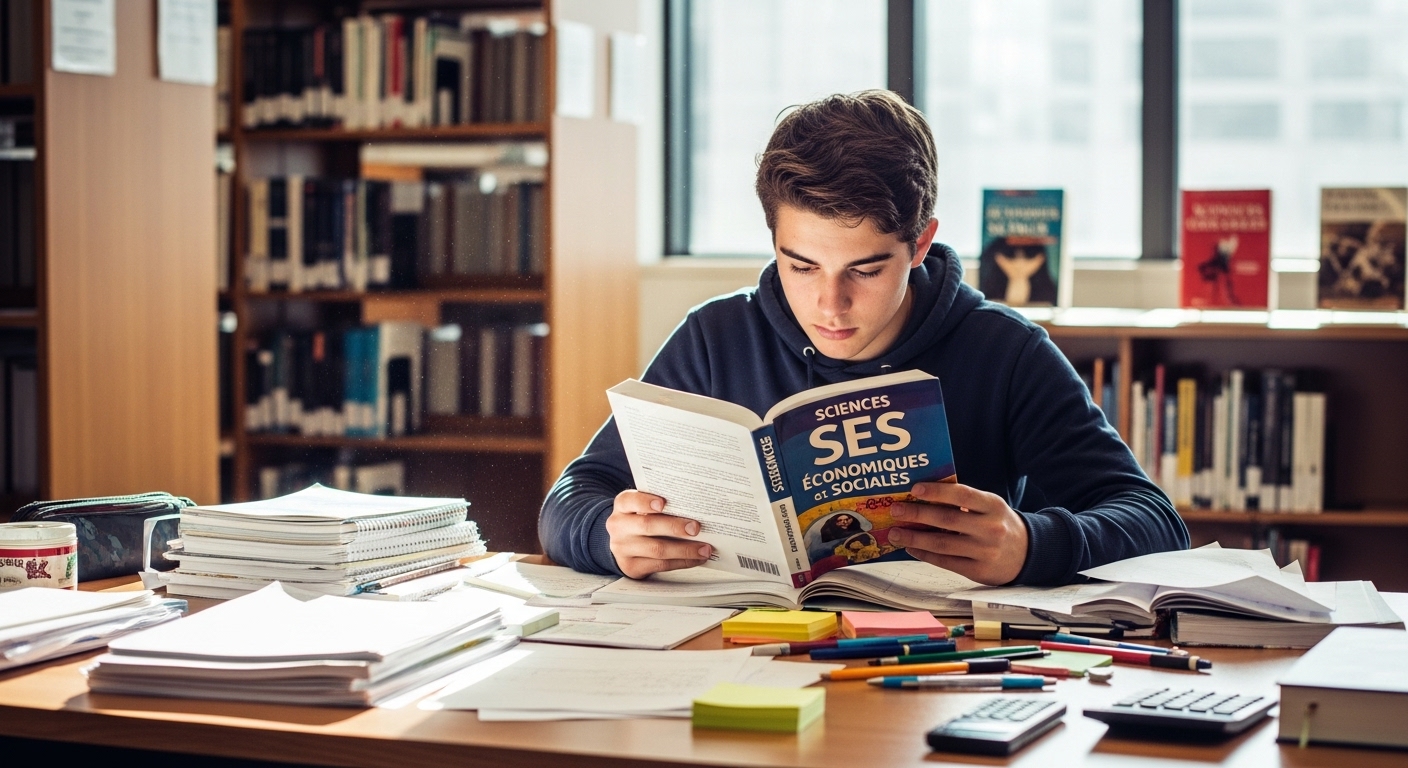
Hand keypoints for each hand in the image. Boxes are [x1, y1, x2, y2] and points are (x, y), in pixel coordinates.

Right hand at [605, 490, 712, 578]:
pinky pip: (660, 565)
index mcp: (622, 506)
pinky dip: (682, 562)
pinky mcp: (631, 567)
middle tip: (696, 528)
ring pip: (657, 549)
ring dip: (685, 550)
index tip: (663, 503)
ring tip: (704, 548)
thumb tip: (694, 508)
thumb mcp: (642, 507)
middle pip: (647, 526)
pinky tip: (696, 558)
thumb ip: (660, 505)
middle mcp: (619, 527)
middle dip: (674, 527)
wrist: (622, 543)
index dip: (645, 502)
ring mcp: (622, 549)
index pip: (630, 500)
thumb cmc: (640, 520)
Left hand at [887, 482, 1028, 584]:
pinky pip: (945, 561)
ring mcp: (985, 551)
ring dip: (915, 538)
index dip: (937, 491)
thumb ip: (964, 501)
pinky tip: (911, 547)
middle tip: (895, 510)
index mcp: (993, 505)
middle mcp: (990, 528)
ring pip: (943, 544)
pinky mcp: (978, 571)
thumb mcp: (990, 507)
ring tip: (895, 533)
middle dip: (917, 514)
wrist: (1027, 554)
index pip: (962, 494)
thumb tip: (923, 496)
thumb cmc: (998, 523)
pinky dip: (925, 554)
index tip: (914, 489)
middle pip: (948, 520)